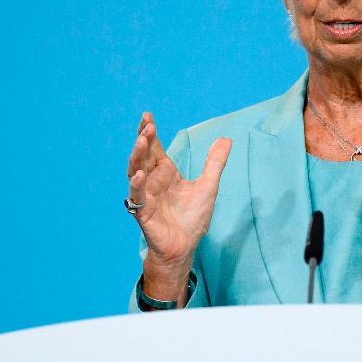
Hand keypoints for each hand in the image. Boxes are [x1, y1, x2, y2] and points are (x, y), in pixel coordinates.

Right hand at [127, 112, 231, 302]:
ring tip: (141, 140)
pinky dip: (136, 184)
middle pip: (143, 155)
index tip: (147, 116)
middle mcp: (152, 180)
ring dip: (137, 156)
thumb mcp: (209, 185)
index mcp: (165, 172)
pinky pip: (136, 196)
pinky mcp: (143, 212)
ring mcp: (145, 195)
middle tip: (146, 125)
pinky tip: (139, 174)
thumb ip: (215, 162)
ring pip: (135, 171)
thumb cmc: (193, 217)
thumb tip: (226, 139)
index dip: (150, 132)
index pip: (155, 148)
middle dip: (143, 139)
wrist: (185, 245)